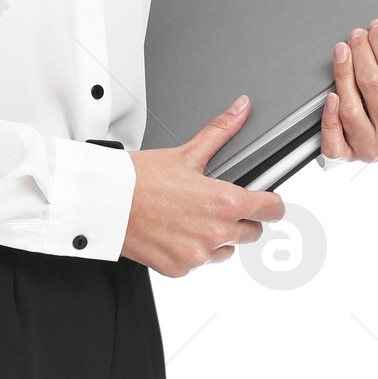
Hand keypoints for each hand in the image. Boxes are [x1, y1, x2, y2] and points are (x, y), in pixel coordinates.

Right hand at [123, 96, 284, 276]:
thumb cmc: (140, 178)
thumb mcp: (186, 153)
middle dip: (241, 219)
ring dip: (217, 239)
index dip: (271, 204)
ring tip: (192, 219)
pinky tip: (175, 233)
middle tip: (215, 206)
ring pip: (226, 250)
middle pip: (252, 233)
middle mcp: (215, 231)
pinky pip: (199, 263)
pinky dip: (191, 251)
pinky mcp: (180, 268)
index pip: (271, 210)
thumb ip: (221, 132)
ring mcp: (198, 254)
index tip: (267, 202)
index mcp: (224, 201)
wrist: (106, 202)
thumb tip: (240, 110)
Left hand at [319, 19, 377, 161]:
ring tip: (342, 51)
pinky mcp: (348, 154)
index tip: (377, 28)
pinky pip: (334, 141)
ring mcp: (370, 145)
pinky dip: (330, 117)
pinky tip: (331, 96)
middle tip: (357, 35)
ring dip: (343, 72)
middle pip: (371, 83)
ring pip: (350, 106)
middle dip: (362, 51)